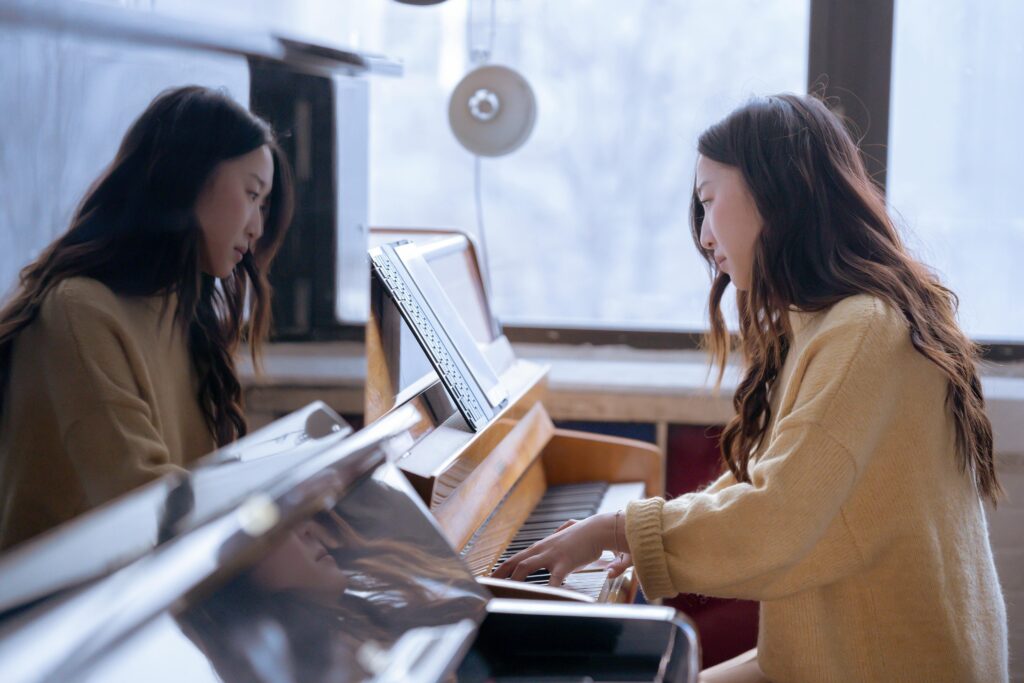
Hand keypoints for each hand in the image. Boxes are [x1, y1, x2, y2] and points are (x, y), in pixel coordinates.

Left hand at [491, 512, 620, 586]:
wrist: (600, 528)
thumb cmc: (587, 532)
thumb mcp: (570, 532)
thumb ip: (564, 531)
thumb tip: (566, 528)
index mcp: (543, 546)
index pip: (518, 557)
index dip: (504, 567)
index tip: (495, 576)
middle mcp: (542, 549)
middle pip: (515, 561)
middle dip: (500, 575)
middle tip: (489, 586)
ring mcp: (551, 555)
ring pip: (525, 567)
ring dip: (514, 581)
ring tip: (505, 593)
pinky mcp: (564, 562)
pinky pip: (553, 580)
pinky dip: (547, 590)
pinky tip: (544, 600)